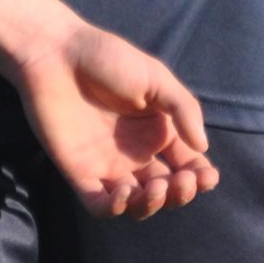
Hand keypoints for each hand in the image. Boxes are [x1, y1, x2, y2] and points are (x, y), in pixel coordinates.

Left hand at [11, 21, 217, 218]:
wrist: (56, 54)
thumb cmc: (107, 58)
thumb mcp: (155, 77)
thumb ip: (183, 109)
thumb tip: (203, 147)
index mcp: (157, 130)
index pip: (186, 164)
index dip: (200, 177)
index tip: (207, 175)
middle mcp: (135, 152)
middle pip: (166, 190)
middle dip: (180, 193)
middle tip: (181, 181)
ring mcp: (108, 165)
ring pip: (137, 204)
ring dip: (151, 205)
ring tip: (155, 186)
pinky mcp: (80, 173)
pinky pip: (100, 205)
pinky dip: (115, 208)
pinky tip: (123, 192)